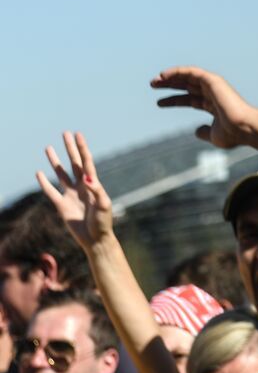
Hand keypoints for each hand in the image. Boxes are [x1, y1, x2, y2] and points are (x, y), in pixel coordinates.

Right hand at [37, 132, 113, 250]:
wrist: (95, 239)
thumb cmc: (103, 222)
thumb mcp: (104, 205)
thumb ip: (97, 191)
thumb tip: (87, 178)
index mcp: (93, 184)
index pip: (87, 162)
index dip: (82, 148)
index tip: (78, 135)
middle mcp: (82, 186)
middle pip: (74, 162)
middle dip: (70, 148)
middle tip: (65, 133)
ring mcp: (71, 194)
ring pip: (61, 174)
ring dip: (55, 161)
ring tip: (48, 147)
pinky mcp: (62, 205)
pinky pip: (51, 191)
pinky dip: (44, 183)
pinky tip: (39, 173)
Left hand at [151, 66, 257, 148]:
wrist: (244, 128)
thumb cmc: (233, 134)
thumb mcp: (214, 136)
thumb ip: (204, 132)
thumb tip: (196, 131)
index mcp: (214, 105)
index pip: (190, 99)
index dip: (174, 100)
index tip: (159, 103)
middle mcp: (214, 93)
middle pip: (187, 86)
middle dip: (170, 85)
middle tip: (153, 85)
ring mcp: (214, 86)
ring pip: (188, 76)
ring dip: (171, 77)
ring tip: (155, 81)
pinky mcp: (213, 80)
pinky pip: (192, 72)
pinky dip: (177, 71)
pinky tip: (164, 75)